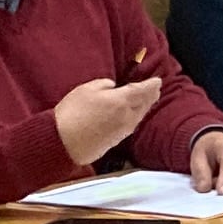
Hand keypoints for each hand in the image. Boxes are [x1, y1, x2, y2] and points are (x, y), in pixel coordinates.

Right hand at [51, 73, 168, 167]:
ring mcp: (122, 131)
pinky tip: (133, 115)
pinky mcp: (116, 141)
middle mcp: (126, 117)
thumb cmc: (72, 113)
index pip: (142, 91)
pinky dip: (136, 117)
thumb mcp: (86, 89)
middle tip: (156, 89)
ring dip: (145, 107)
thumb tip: (113, 86)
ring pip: (139, 116)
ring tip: (147, 101)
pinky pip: (131, 125)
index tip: (158, 81)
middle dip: (151, 96)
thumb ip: (104, 85)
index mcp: (121, 101)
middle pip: (144, 104)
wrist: (64, 142)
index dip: (151, 85)